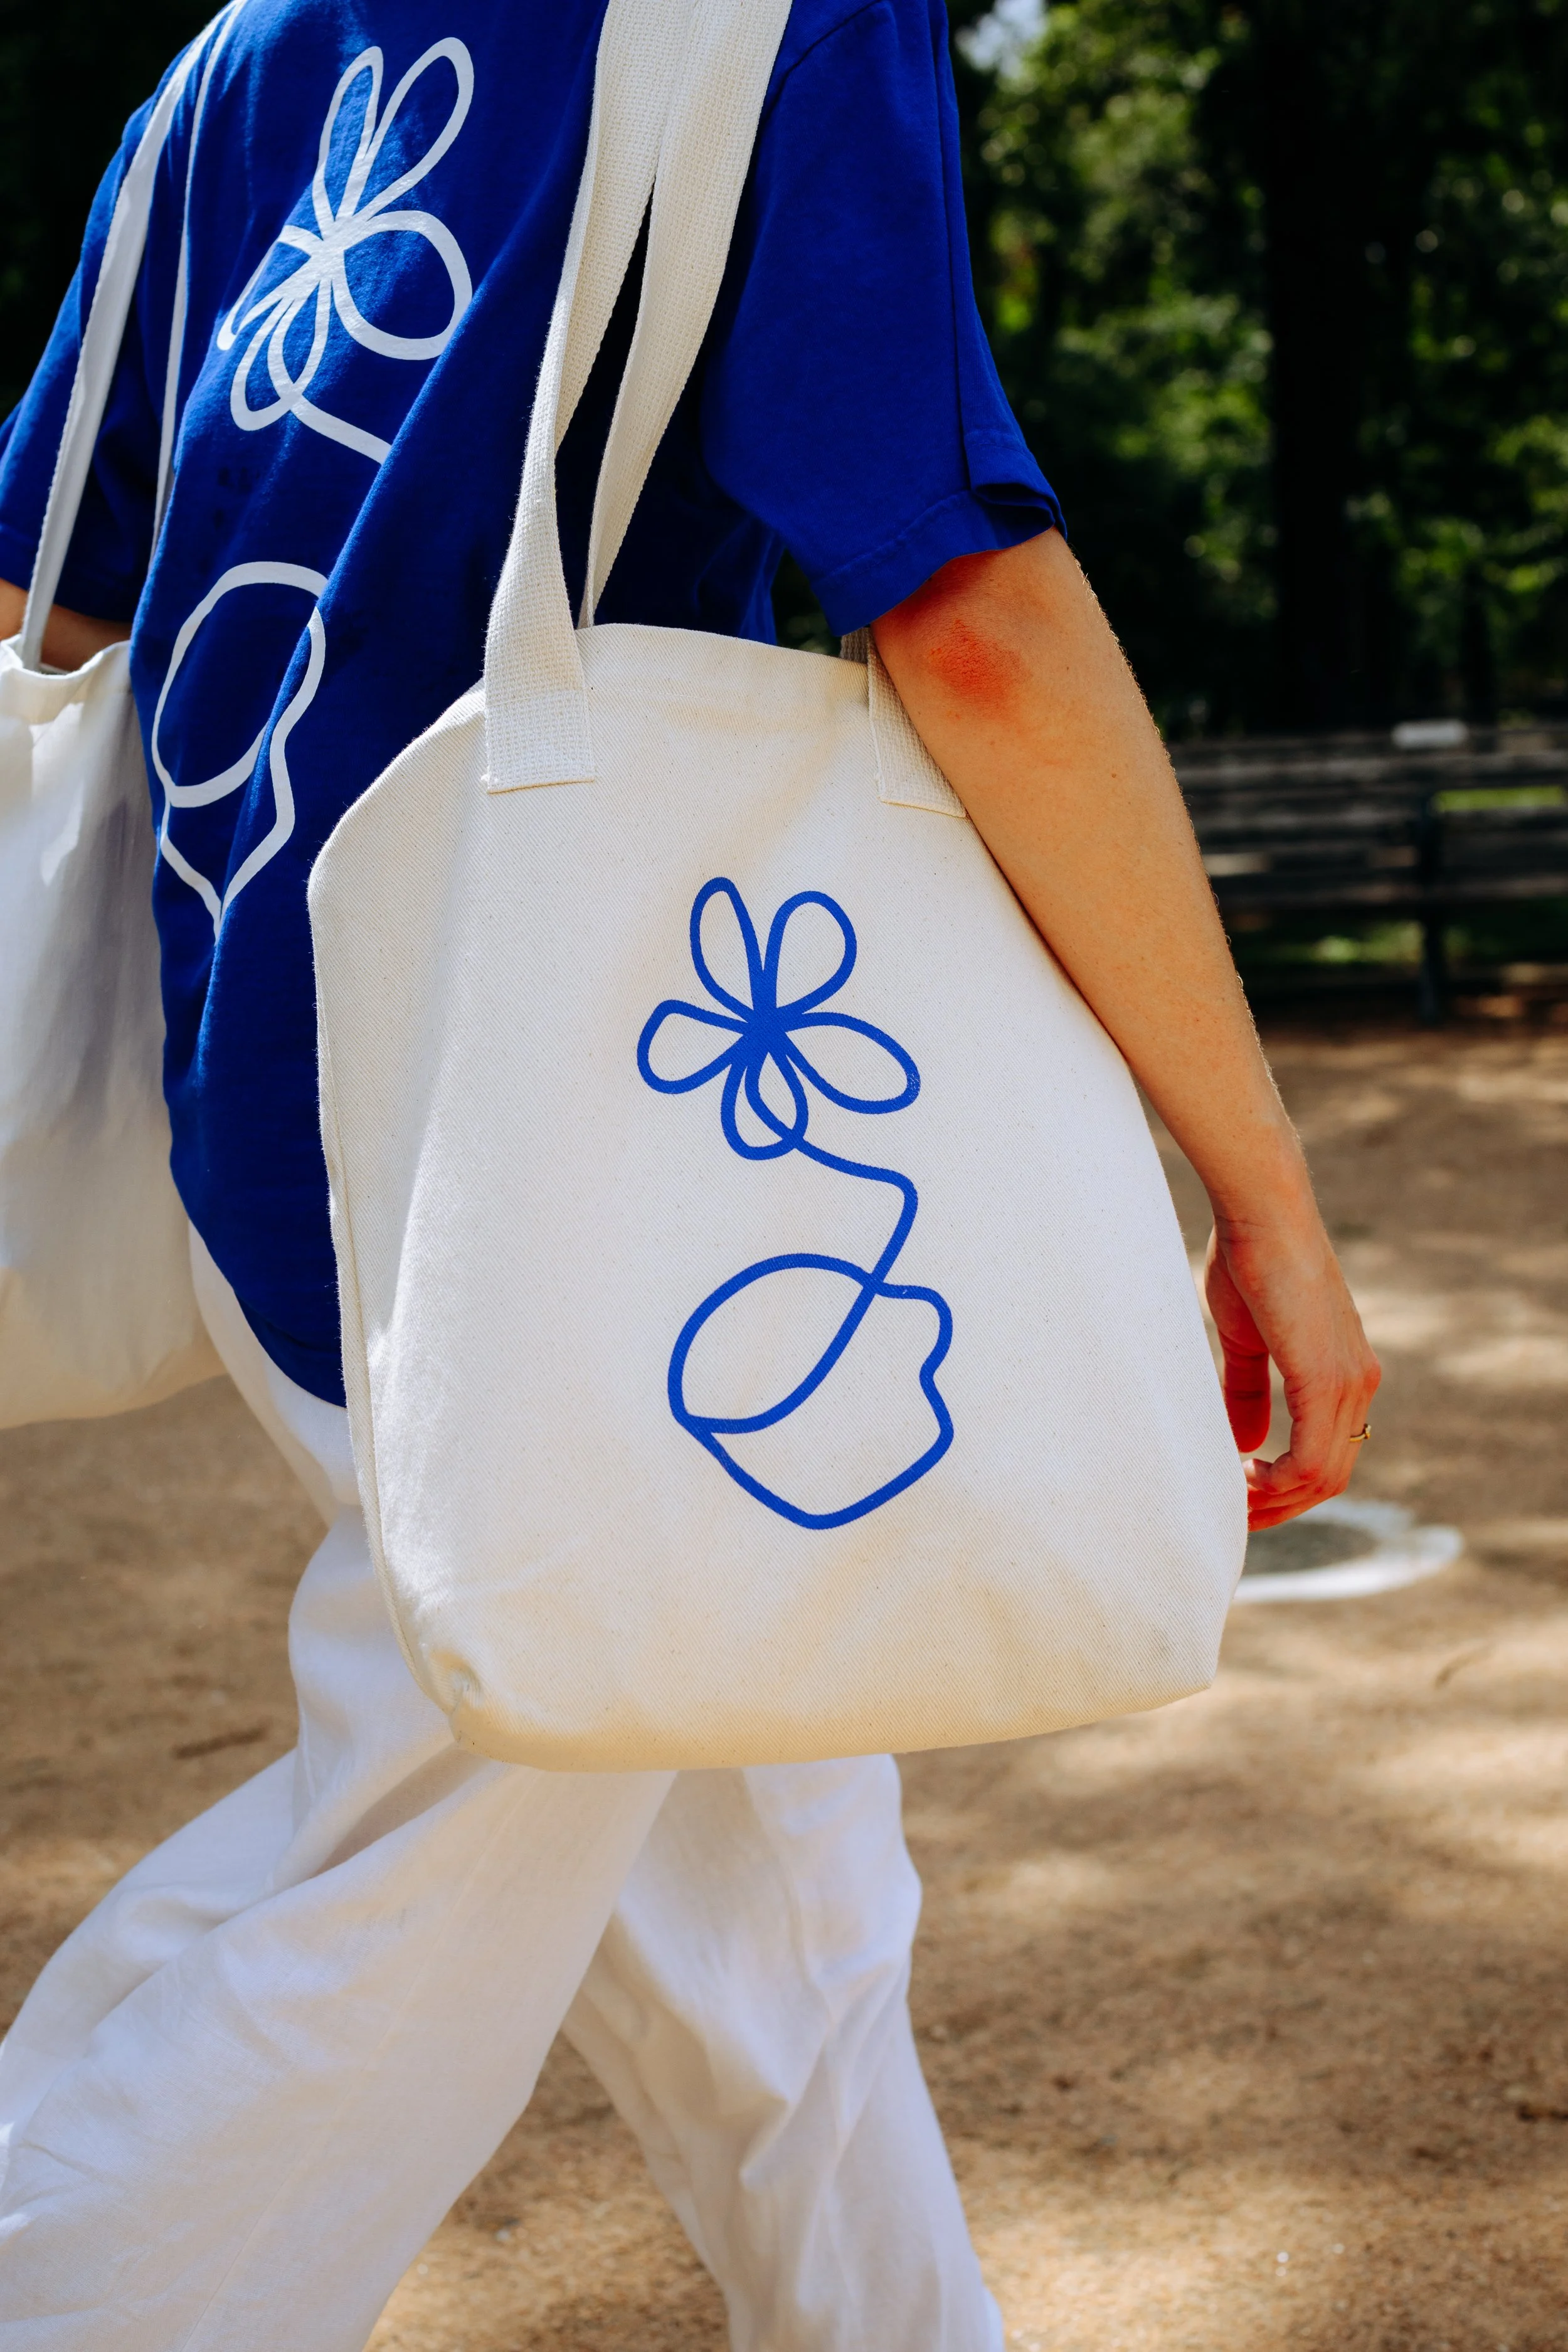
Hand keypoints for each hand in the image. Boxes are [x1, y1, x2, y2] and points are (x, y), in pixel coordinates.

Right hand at [1204, 1202, 1380, 1531]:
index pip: (1328, 1453)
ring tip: (1230, 1501)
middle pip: (1330, 1477)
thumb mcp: (1246, 1339)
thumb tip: (1247, 1443)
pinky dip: (1278, 1482)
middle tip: (1231, 1514)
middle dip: (1281, 1506)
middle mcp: (1359, 1384)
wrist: (1263, 1211)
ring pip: (1324, 1477)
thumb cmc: (1251, 1261)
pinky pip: (1312, 1459)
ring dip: (1275, 1500)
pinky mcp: (1327, 1379)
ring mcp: (1349, 1383)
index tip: (1237, 1491)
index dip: (1284, 1485)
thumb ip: (1247, 1391)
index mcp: (1344, 1372)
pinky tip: (1242, 1477)